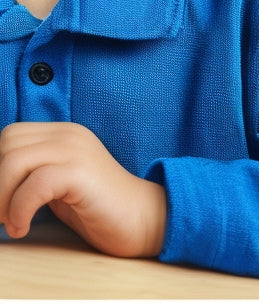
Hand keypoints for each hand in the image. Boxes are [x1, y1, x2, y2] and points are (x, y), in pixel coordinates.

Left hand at [0, 122, 165, 256]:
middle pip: (7, 144)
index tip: (2, 202)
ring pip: (13, 161)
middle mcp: (70, 134)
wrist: (142, 218)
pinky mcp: (81, 173)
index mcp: (63, 133)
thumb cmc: (98, 207)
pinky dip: (19, 210)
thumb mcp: (58, 182)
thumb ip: (31, 173)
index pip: (10, 136)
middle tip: (3, 215)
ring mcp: (77, 150)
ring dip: (2, 199)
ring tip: (12, 222)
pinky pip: (34, 184)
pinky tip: (23, 227)